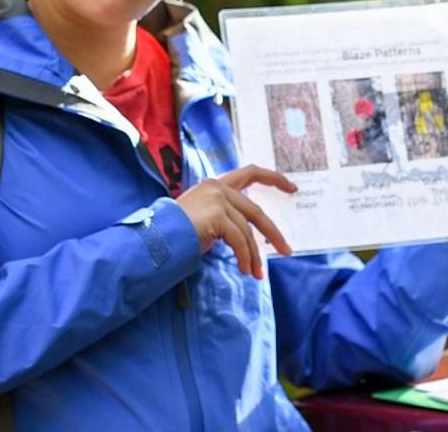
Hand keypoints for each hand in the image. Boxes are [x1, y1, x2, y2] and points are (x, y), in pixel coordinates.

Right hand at [176, 164, 293, 278]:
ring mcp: (217, 199)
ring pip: (247, 230)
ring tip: (256, 274)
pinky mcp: (217, 214)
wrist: (155, 238)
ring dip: (253, 255)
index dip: (273, 178)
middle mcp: (217, 187)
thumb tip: (249, 238)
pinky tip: (245, 270)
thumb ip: (224, 218)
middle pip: (255, 212)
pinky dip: (245, 257)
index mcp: (214, 185)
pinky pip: (239, 240)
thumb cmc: (175, 233)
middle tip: (286, 251)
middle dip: (273, 234)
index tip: (292, 188)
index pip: (249, 173)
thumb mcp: (204, 220)